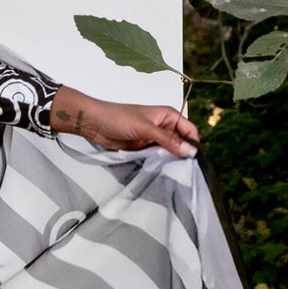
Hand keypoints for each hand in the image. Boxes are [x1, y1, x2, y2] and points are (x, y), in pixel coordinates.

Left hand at [49, 87, 197, 157]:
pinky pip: (157, 157)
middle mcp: (164, 126)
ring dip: (171, 160)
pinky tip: (162, 171)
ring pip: (170, 152)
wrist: (94, 123)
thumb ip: (168, 140)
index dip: (193, 144)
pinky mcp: (144, 148)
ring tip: (174, 173)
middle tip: (185, 171)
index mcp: (168, 116)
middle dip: (183, 154)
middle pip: (181, 143)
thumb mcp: (146, 128)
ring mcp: (154, 138)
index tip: (193, 160)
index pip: (190, 130)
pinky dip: (160, 163)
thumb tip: (191, 151)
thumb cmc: (118, 118)